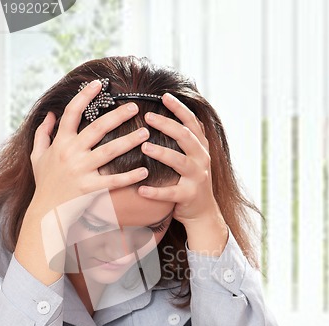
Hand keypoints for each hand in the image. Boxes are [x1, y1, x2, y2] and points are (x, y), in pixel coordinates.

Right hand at [30, 80, 148, 226]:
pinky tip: (145, 171)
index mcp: (60, 142)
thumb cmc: (45, 182)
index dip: (85, 96)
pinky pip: (113, 181)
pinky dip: (129, 176)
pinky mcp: (90, 188)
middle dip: (118, 115)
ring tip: (145, 133)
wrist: (45, 211)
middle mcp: (71, 153)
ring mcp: (81, 170)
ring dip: (129, 141)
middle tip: (135, 107)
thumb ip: (42, 133)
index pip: (72, 112)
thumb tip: (49, 114)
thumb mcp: (37, 155)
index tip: (99, 84)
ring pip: (109, 151)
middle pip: (97, 128)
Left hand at [138, 94, 227, 253]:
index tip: (164, 96)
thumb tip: (170, 112)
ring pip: (179, 162)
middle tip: (148, 117)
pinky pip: (171, 192)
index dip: (179, 108)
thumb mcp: (193, 157)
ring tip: (144, 146)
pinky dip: (155, 192)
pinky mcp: (189, 195)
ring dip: (162, 153)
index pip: (192, 123)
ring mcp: (197, 177)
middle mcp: (201, 159)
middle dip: (167, 125)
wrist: (203, 212)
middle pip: (185, 137)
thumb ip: (186, 138)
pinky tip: (141, 189)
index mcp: (200, 147)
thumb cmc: (191, 180)